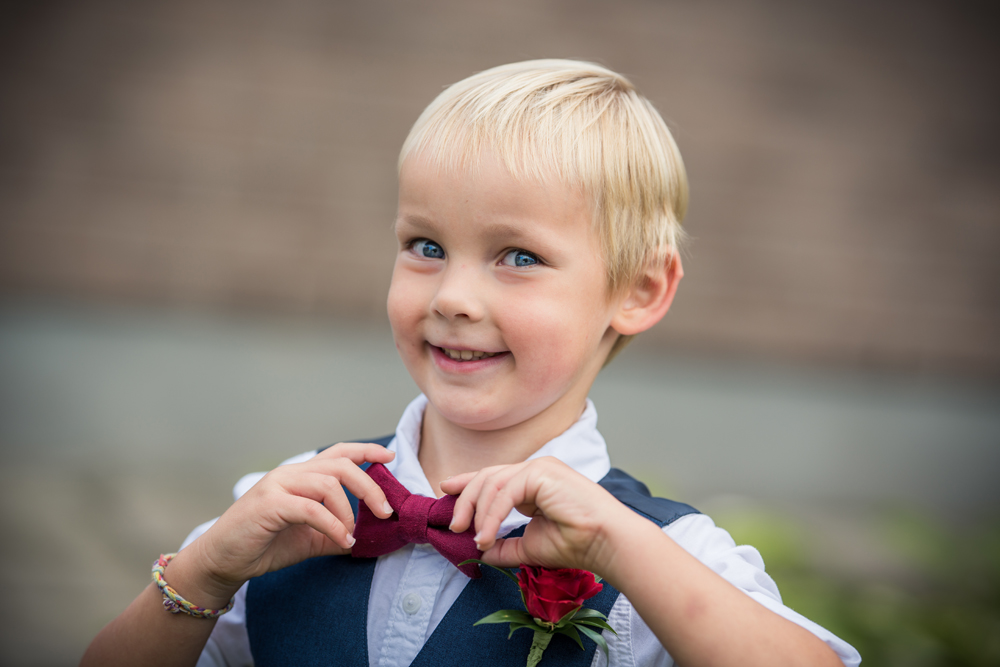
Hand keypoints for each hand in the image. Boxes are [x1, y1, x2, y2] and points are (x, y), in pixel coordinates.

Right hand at [173, 442, 395, 606]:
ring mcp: (277, 485)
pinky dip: (332, 524)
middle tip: (384, 511)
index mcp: (300, 476)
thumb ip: (336, 532)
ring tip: (353, 535)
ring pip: (328, 484)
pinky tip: (342, 540)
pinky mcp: (269, 504)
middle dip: (369, 486)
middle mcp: (290, 473)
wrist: (223, 561)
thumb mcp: (310, 539)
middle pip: (340, 465)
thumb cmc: (264, 545)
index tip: (389, 458)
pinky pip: (311, 508)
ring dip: (349, 512)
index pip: (338, 453)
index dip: (366, 451)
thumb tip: (368, 537)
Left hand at [441, 457, 636, 573]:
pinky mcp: (541, 472)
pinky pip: (505, 492)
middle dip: (466, 500)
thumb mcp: (531, 546)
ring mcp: (539, 467)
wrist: (605, 543)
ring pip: (493, 483)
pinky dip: (491, 516)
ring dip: (477, 512)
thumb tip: (481, 552)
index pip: (494, 477)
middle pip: (488, 477)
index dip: (468, 482)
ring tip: (473, 537)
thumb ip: (506, 546)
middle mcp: (535, 470)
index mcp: (534, 482)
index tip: (446, 489)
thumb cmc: (577, 544)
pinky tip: (486, 535)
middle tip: (454, 526)